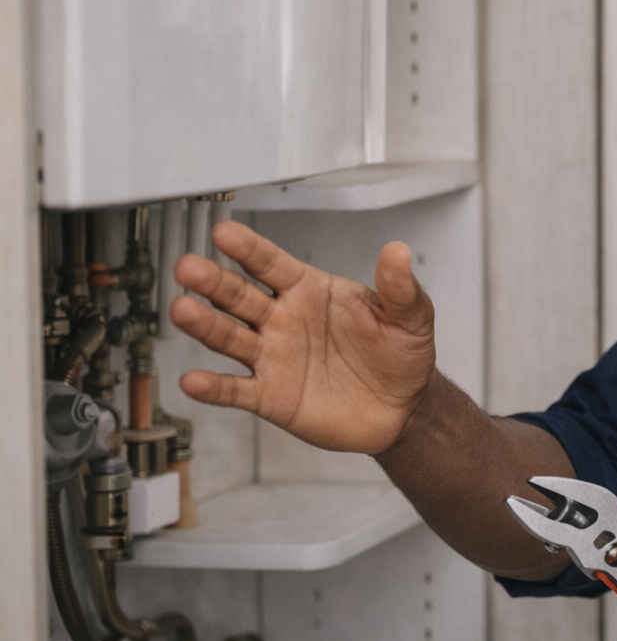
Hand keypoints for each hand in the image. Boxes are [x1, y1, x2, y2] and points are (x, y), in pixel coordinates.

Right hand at [170, 221, 436, 453]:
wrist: (404, 408)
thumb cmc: (402, 354)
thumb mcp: (411, 316)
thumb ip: (400, 287)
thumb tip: (398, 251)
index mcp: (311, 291)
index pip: (272, 263)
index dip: (248, 249)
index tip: (224, 233)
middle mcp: (283, 319)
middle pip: (238, 295)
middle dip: (212, 281)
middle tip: (188, 267)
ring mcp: (274, 357)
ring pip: (229, 337)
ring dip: (204, 324)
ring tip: (181, 310)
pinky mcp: (272, 396)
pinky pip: (236, 390)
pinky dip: (213, 387)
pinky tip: (193, 379)